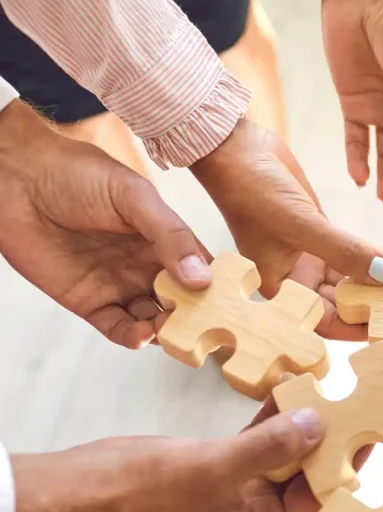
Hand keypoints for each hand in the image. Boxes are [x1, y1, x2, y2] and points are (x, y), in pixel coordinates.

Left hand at [0, 100, 210, 348]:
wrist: (17, 177)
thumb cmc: (78, 174)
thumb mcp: (135, 198)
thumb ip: (170, 235)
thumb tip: (202, 277)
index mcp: (166, 239)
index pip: (203, 271)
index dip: (218, 289)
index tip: (232, 305)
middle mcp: (147, 266)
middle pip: (182, 303)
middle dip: (194, 318)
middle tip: (204, 329)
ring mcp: (119, 285)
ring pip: (153, 319)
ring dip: (165, 330)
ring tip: (169, 331)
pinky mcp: (89, 302)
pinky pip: (117, 327)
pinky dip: (131, 336)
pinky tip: (141, 335)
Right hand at [11, 405, 334, 511]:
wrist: (84, 492)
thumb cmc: (145, 492)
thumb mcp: (217, 467)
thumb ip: (271, 447)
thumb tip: (319, 425)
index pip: (318, 499)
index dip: (344, 464)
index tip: (369, 431)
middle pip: (305, 477)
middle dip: (327, 442)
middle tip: (357, 403)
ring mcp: (235, 494)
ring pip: (281, 456)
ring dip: (299, 426)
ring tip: (329, 390)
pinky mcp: (218, 469)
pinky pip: (256, 443)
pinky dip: (270, 420)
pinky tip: (288, 390)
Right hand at [190, 117, 382, 335]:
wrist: (237, 148)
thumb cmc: (252, 191)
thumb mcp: (302, 225)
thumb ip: (346, 253)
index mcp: (280, 288)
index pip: (321, 321)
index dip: (354, 328)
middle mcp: (295, 277)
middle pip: (339, 303)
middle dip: (370, 307)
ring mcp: (309, 254)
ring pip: (348, 279)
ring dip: (375, 283)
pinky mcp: (320, 232)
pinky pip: (351, 253)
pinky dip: (371, 258)